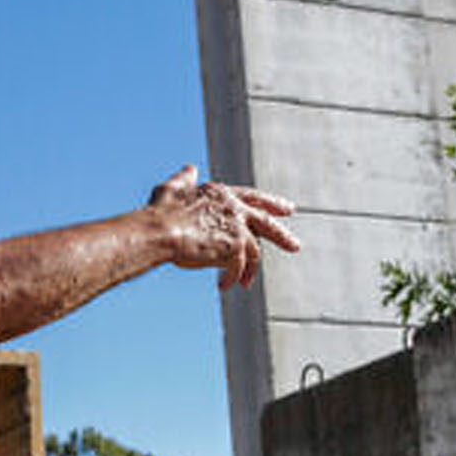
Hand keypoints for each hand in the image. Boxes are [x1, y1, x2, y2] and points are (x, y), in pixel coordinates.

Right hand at [146, 165, 300, 289]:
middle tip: (295, 246)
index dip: (270, 203)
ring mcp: (237, 228)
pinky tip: (225, 286)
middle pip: (267, 223)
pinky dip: (232, 278)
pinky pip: (239, 268)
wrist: (160, 232)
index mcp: (221, 193)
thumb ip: (183, 179)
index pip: (253, 198)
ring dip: (250, 270)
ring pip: (255, 251)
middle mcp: (234, 208)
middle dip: (282, 235)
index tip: (286, 209)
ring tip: (246, 283)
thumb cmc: (160, 213)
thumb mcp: (171, 189)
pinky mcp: (235, 247)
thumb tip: (190, 169)